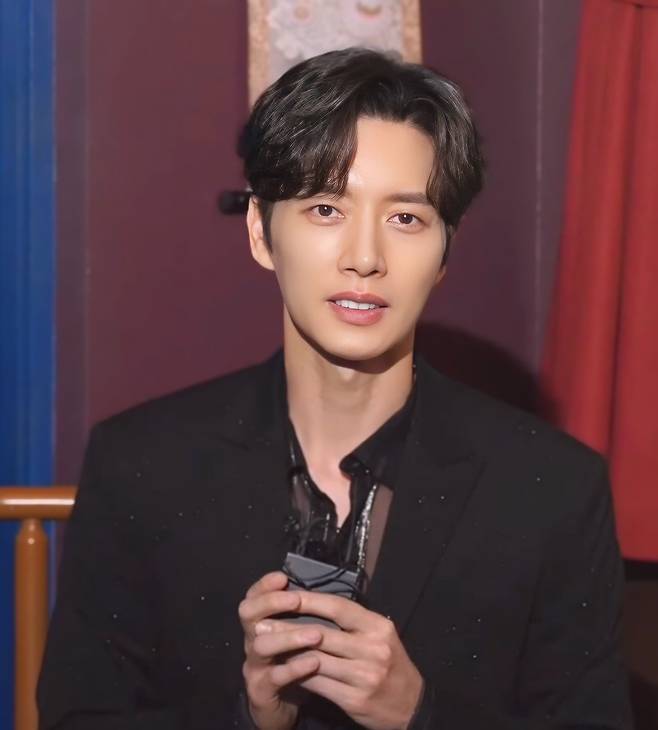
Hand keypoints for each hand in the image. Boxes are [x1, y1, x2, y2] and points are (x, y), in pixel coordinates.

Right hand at [238, 571, 323, 729]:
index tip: (282, 577)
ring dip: (289, 637)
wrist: (279, 705)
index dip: (264, 585)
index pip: (253, 596)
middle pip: (248, 614)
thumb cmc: (290, 662)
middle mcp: (252, 639)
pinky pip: (275, 677)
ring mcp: (254, 665)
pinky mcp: (260, 689)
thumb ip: (299, 615)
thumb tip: (319, 588)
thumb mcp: (293, 635)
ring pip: (261, 645)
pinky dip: (295, 667)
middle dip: (271, 603)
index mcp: (260, 622)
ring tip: (316, 634)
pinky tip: (314, 662)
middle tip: (296, 600)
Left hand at [257, 592, 423, 729]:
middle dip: (288, 628)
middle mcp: (373, 648)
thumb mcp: (380, 636)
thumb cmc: (391, 664)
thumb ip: (353, 623)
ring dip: (288, 652)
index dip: (310, 600)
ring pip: (315, 660)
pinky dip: (299, 674)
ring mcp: (364, 676)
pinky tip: (285, 669)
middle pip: (322, 634)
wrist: (412, 706)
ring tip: (268, 646)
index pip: (339, 607)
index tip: (286, 596)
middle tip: (262, 623)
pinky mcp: (354, 700)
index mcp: (378, 626)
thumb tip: (314, 607)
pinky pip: (318, 684)